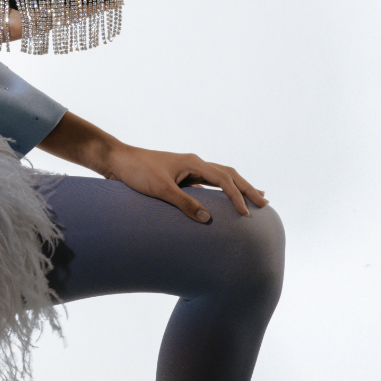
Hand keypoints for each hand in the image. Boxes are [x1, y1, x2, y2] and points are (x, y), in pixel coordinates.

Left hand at [37, 112, 268, 221]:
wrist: (115, 161)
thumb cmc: (136, 172)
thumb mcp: (160, 189)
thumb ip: (184, 203)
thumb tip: (207, 219)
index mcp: (193, 163)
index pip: (224, 180)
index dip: (238, 197)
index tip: (247, 214)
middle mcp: (194, 164)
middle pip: (229, 175)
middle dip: (247, 189)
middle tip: (265, 203)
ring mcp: (187, 170)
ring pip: (220, 178)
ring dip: (236, 188)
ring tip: (253, 198)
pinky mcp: (179, 178)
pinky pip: (206, 184)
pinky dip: (218, 192)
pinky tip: (221, 202)